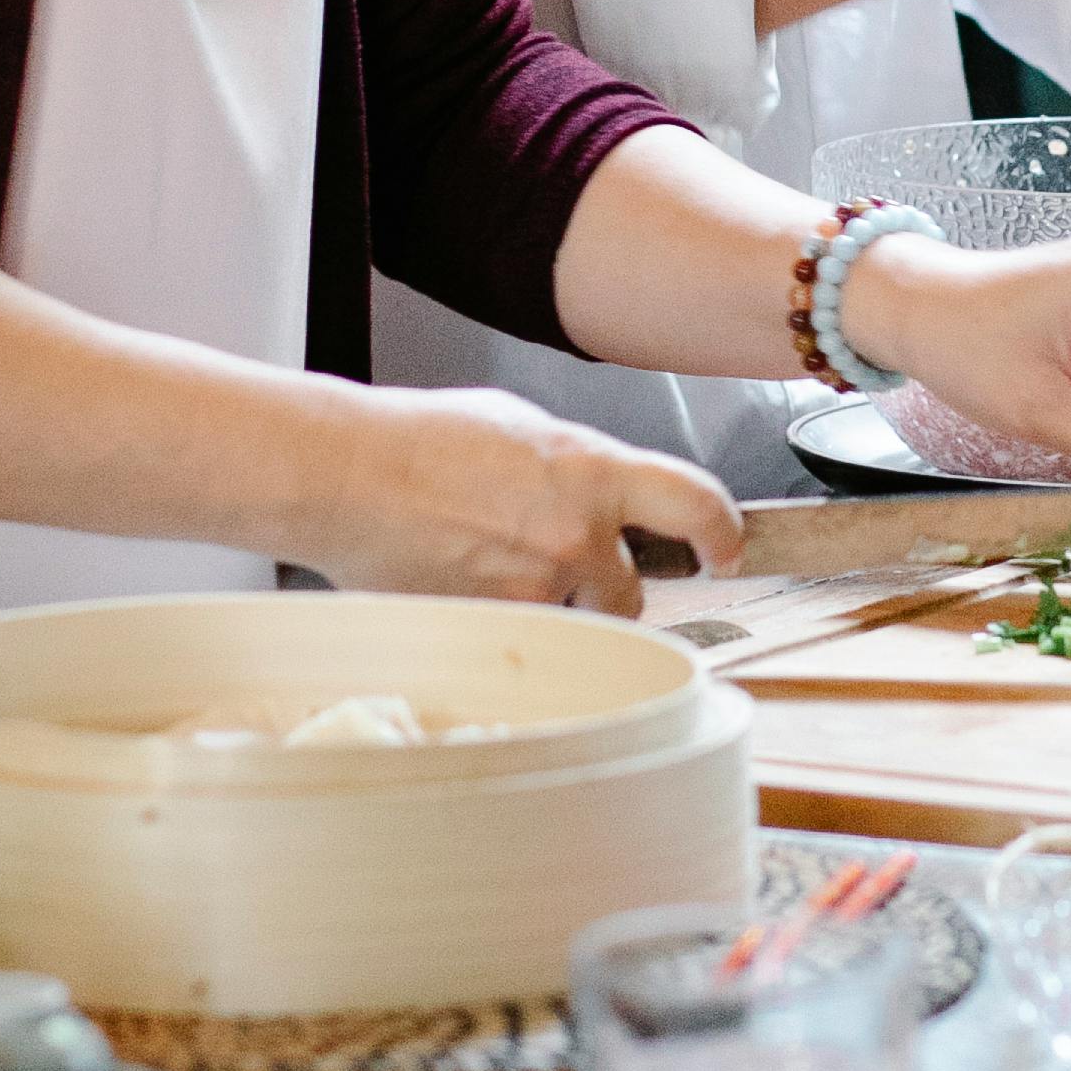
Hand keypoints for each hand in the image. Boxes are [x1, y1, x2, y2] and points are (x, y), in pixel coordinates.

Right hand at [306, 385, 743, 616]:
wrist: (346, 475)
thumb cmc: (418, 441)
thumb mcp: (519, 428)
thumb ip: (576, 466)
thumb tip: (601, 493)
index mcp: (589, 471)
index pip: (695, 504)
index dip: (721, 533)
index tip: (724, 549)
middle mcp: (574, 536)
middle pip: (630, 591)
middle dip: (604, 587)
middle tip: (554, 563)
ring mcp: (535, 591)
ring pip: (573, 623)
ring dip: (550, 608)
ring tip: (490, 568)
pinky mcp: (496, 632)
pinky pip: (523, 642)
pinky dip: (502, 625)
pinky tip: (463, 587)